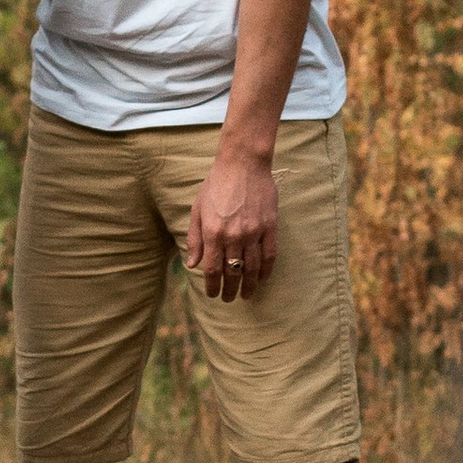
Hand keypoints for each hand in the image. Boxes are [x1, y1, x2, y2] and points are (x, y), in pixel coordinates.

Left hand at [186, 147, 279, 299]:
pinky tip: (262, 279)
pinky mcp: (270, 226)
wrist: (243, 163)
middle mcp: (233, 236)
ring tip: (246, 295)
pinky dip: (266, 271)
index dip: (212, 286)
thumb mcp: (197, 209)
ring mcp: (253, 232)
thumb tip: (192, 265)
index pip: (212, 269)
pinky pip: (269, 255)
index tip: (213, 294)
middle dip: (230, 290)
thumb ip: (195, 238)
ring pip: (252, 268)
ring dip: (248, 285)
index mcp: (213, 232)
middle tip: (229, 299)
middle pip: (232, 273)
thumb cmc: (216, 184)